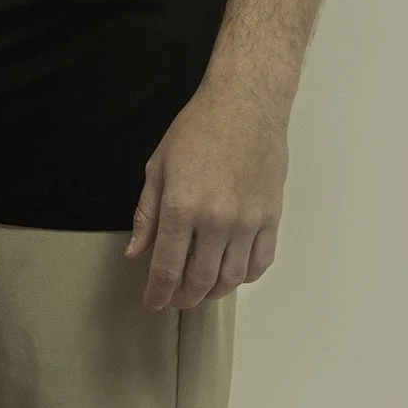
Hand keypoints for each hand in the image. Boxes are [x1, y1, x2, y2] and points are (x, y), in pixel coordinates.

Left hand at [124, 82, 288, 309]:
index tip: (152, 303)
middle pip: (200, 279)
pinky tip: (233, 273)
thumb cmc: (199, 128)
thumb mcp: (159, 166)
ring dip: (214, 292)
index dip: (158, 292)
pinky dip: (245, 276)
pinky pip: (261, 262)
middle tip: (176, 299)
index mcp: (182, 206)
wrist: (245, 104)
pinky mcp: (271, 217)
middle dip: (184, 297)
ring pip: (232, 278)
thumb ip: (147, 214)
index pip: (167, 266)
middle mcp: (216, 219)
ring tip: (202, 289)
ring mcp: (248, 220)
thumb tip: (136, 252)